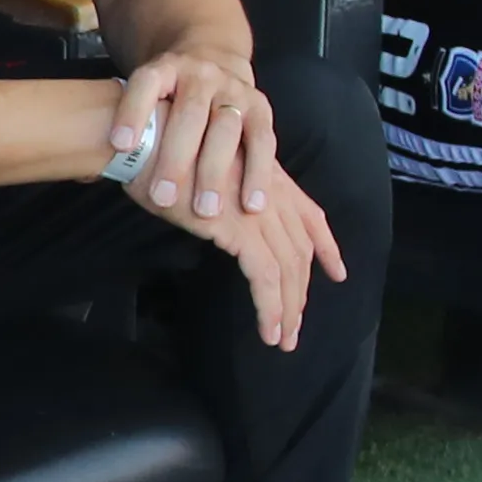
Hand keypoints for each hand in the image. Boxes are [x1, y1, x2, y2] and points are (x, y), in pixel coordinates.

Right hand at [108, 53, 334, 350]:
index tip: (337, 271)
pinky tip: (268, 332)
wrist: (144, 141)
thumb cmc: (159, 155)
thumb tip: (217, 215)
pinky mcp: (240, 229)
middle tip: (295, 326)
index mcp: (265, 176)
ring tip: (282, 340)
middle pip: (300, 250)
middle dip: (301, 291)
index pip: (309, 214)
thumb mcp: (199, 171)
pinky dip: (271, 308)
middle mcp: (269, 192)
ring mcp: (258, 210)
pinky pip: (265, 277)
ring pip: (288, 269)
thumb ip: (220, 193)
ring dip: (288, 309)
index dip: (327, 245)